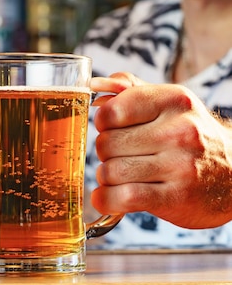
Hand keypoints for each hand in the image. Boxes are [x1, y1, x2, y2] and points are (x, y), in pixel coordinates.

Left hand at [90, 72, 231, 228]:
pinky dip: (107, 199)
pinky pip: (123, 197)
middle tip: (122, 155)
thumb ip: (128, 90)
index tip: (112, 129)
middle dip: (106, 152)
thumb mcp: (167, 104)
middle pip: (107, 143)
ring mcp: (180, 166)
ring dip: (107, 177)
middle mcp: (180, 131)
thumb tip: (95, 85)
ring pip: (111, 171)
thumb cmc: (189, 136)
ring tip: (122, 175)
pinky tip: (109, 196)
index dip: (104, 123)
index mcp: (174, 101)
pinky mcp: (176, 197)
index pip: (112, 111)